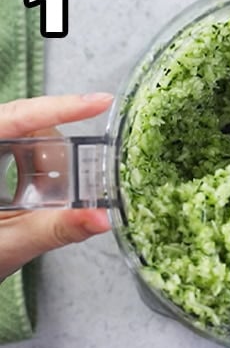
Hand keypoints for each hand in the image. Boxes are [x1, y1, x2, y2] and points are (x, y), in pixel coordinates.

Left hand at [0, 93, 113, 278]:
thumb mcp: (11, 243)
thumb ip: (56, 228)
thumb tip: (100, 217)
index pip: (15, 119)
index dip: (59, 108)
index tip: (98, 104)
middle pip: (27, 129)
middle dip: (57, 152)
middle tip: (78, 179)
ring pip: (29, 142)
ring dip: (50, 168)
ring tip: (50, 200)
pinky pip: (24, 158)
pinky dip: (42, 176)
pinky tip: (43, 198)